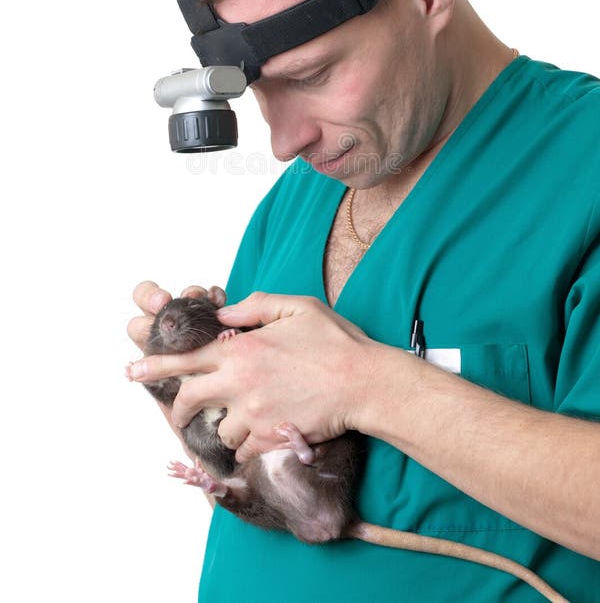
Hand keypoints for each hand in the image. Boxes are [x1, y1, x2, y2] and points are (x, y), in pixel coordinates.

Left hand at [126, 291, 379, 462]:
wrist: (363, 383)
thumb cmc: (335, 342)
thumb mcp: (297, 307)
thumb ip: (256, 306)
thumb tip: (227, 314)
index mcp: (243, 349)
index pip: (187, 358)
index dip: (156, 365)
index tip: (134, 371)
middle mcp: (241, 382)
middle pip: (190, 399)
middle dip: (180, 408)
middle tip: (179, 412)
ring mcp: (254, 414)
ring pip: (220, 428)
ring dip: (226, 425)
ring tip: (246, 418)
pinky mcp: (270, 437)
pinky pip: (244, 449)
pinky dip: (247, 444)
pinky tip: (263, 432)